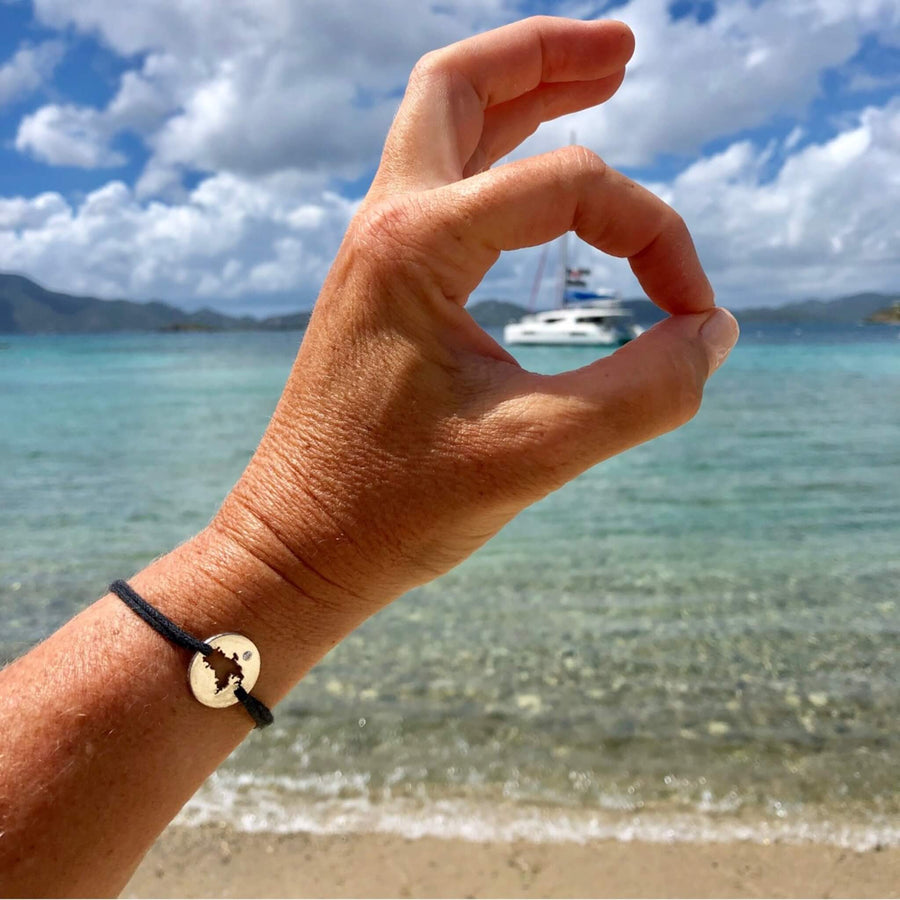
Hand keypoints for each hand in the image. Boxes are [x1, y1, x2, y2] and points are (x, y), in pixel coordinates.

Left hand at [214, 16, 738, 620]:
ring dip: (518, 93)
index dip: (656, 236)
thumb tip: (711, 334)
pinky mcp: (377, 286)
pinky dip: (492, 157)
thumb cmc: (393, 509)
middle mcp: (385, 226)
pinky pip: (437, 186)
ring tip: (595, 79)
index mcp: (417, 247)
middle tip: (625, 51)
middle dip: (547, 57)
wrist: (297, 547)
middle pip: (461, 86)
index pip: (570, 188)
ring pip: (443, 127)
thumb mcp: (537, 454)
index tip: (693, 314)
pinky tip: (533, 183)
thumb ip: (644, 393)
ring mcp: (372, 252)